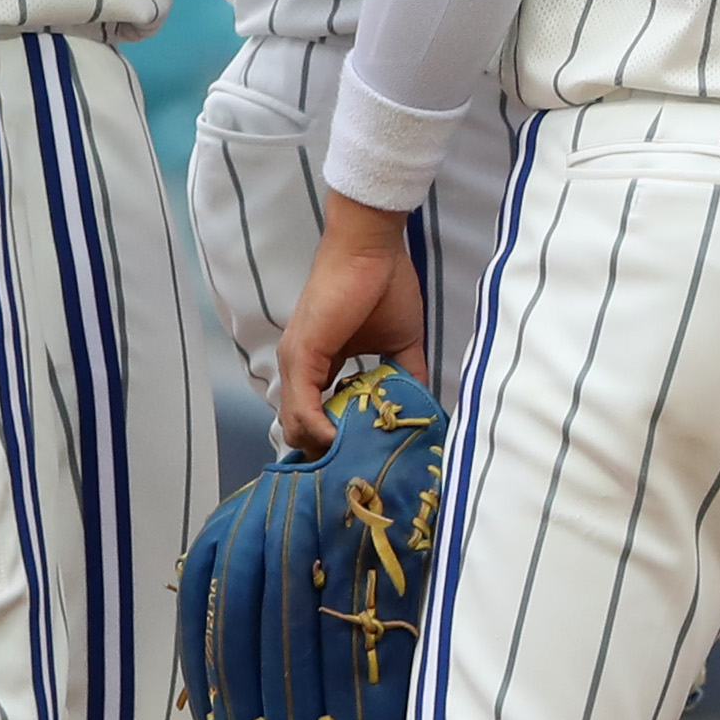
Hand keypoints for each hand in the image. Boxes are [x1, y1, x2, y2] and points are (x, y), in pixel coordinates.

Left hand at [272, 202, 428, 448]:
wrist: (371, 248)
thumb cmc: (383, 284)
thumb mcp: (401, 342)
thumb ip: (407, 375)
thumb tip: (423, 407)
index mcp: (320, 365)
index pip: (316, 416)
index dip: (334, 441)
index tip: (361, 459)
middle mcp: (300, 367)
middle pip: (301, 428)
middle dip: (328, 455)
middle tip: (358, 472)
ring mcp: (296, 363)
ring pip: (297, 424)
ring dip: (326, 450)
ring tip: (356, 464)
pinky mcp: (301, 355)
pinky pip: (302, 408)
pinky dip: (321, 432)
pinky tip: (344, 443)